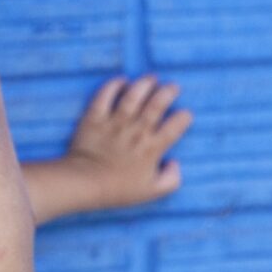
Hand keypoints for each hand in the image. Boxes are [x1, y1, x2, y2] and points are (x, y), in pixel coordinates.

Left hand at [64, 74, 192, 208]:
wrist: (85, 184)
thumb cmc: (118, 190)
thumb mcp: (152, 193)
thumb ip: (171, 180)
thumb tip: (176, 163)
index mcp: (152, 148)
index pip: (175, 127)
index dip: (184, 118)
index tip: (186, 114)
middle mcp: (136, 131)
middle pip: (156, 105)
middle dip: (168, 92)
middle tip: (173, 86)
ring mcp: (115, 122)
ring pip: (133, 96)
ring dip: (144, 84)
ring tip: (152, 78)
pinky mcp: (95, 117)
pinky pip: (105, 95)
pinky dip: (113, 85)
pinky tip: (121, 80)